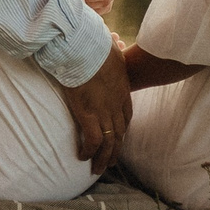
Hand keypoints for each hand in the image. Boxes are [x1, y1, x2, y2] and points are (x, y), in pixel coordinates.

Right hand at [58, 43, 132, 173]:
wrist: (83, 46)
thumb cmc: (92, 42)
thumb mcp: (109, 46)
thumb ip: (111, 49)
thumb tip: (110, 41)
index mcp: (122, 89)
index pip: (127, 115)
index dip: (123, 128)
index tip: (119, 136)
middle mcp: (116, 104)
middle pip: (120, 133)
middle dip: (116, 149)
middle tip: (111, 162)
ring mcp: (103, 110)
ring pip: (109, 142)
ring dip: (104, 158)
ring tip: (97, 169)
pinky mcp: (87, 114)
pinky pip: (92, 140)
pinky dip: (89, 151)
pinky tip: (82, 157)